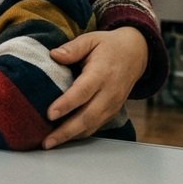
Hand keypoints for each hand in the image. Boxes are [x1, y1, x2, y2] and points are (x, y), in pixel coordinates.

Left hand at [43, 27, 145, 148]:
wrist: (136, 53)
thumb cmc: (108, 46)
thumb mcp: (91, 39)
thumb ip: (72, 48)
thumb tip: (54, 55)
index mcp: (102, 73)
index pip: (83, 91)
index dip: (66, 104)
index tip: (50, 114)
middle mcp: (109, 92)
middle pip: (88, 115)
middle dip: (66, 131)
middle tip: (47, 141)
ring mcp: (113, 104)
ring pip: (92, 125)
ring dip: (71, 136)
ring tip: (51, 144)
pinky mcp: (113, 111)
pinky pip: (96, 126)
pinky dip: (80, 134)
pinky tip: (64, 139)